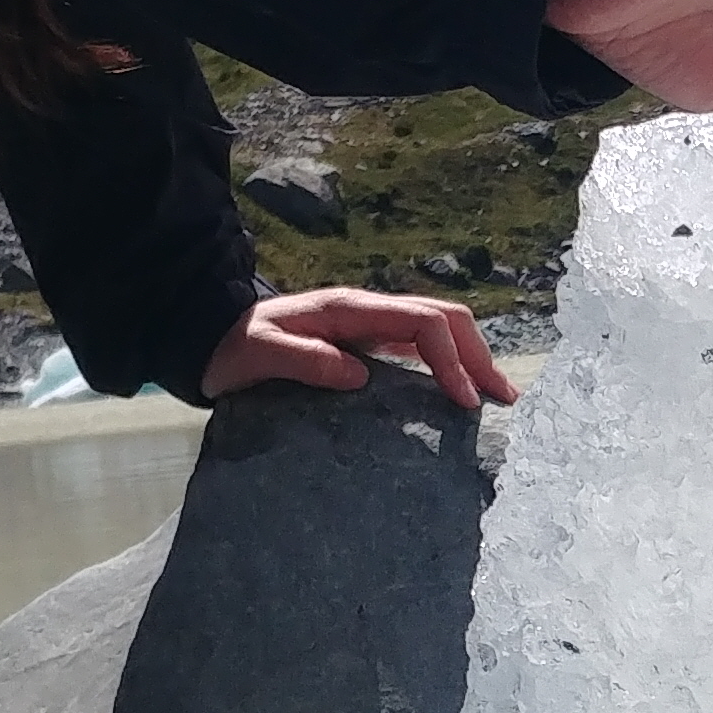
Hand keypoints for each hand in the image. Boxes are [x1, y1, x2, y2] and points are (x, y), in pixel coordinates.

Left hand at [201, 289, 518, 413]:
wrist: (211, 341)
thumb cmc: (232, 349)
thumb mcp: (258, 354)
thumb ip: (304, 359)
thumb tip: (360, 376)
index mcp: (352, 309)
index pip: (423, 323)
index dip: (450, 359)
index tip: (462, 402)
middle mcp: (370, 313)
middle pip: (446, 320)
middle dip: (478, 357)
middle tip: (502, 400)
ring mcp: (372, 328)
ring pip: (441, 332)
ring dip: (472, 361)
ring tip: (496, 399)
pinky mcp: (370, 347)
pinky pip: (423, 351)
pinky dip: (451, 369)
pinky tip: (461, 396)